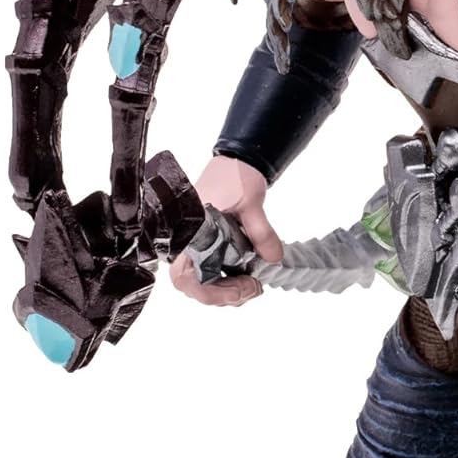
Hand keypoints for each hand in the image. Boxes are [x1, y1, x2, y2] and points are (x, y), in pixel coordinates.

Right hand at [170, 156, 282, 306]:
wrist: (237, 162)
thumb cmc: (236, 177)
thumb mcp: (252, 203)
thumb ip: (261, 232)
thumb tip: (274, 258)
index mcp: (188, 232)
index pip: (183, 276)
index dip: (208, 292)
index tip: (239, 291)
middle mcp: (186, 242)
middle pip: (194, 286)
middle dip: (224, 295)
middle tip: (254, 288)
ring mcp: (196, 246)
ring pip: (203, 283)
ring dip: (228, 292)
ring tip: (254, 285)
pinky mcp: (208, 247)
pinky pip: (212, 273)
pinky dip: (229, 282)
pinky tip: (249, 279)